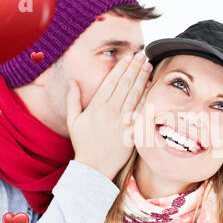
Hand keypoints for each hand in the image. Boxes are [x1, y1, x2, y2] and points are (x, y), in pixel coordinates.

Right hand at [66, 53, 151, 179]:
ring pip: (134, 94)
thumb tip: (72, 81)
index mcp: (96, 106)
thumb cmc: (83, 144)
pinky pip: (140, 111)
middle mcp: (110, 111)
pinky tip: (150, 86)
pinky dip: (146, 97)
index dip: (121, 67)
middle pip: (125, 84)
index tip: (128, 57)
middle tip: (142, 55)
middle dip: (134, 67)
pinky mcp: (132, 131)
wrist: (94, 167)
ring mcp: (122, 121)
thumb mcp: (73, 120)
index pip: (111, 81)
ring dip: (142, 77)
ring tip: (148, 65)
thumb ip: (73, 99)